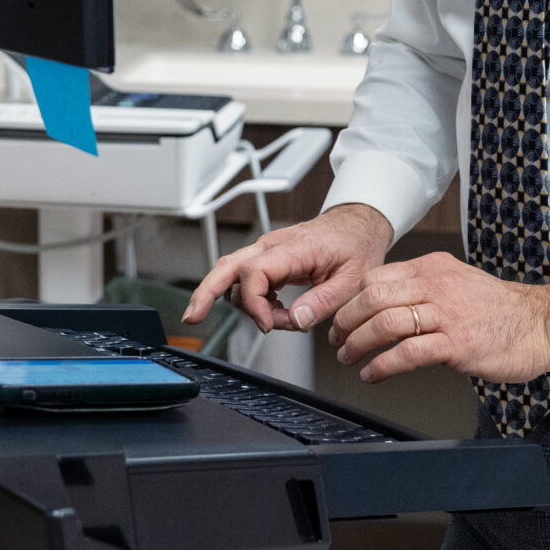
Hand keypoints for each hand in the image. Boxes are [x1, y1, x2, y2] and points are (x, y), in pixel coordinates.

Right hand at [183, 204, 393, 333]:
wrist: (357, 225)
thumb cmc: (355, 246)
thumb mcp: (351, 280)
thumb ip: (322, 302)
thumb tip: (295, 320)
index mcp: (293, 248)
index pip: (254, 273)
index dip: (255, 304)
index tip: (271, 324)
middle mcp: (273, 246)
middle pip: (226, 266)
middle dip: (205, 292)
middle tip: (192, 317)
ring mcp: (267, 250)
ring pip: (232, 273)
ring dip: (243, 303)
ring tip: (275, 320)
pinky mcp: (268, 258)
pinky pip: (247, 278)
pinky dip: (251, 298)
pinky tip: (272, 310)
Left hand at [329, 252, 549, 384]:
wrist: (542, 325)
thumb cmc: (501, 310)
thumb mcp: (458, 282)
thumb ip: (424, 287)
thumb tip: (386, 301)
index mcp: (433, 268)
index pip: (376, 277)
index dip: (352, 299)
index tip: (342, 317)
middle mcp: (437, 285)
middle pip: (373, 296)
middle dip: (347, 320)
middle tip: (338, 338)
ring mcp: (447, 314)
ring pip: (386, 322)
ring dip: (359, 343)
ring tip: (349, 357)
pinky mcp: (457, 344)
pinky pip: (408, 352)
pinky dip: (382, 365)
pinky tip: (373, 374)